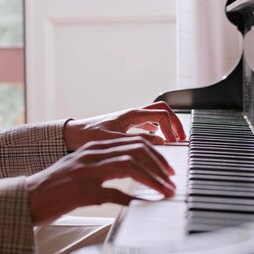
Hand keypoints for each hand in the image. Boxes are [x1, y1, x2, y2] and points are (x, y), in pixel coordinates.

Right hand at [26, 137, 175, 225]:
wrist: (28, 197)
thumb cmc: (56, 187)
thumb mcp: (83, 169)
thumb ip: (106, 167)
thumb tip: (133, 171)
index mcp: (94, 148)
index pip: (133, 142)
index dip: (156, 153)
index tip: (168, 168)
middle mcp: (92, 155)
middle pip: (135, 149)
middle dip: (159, 164)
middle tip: (171, 179)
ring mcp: (86, 172)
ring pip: (129, 165)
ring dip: (152, 179)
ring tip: (164, 191)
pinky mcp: (82, 191)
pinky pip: (113, 192)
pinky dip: (132, 198)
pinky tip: (142, 204)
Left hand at [64, 101, 185, 150]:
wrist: (72, 135)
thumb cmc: (89, 135)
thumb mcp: (114, 140)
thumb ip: (137, 141)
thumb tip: (160, 142)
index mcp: (132, 114)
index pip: (162, 113)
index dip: (173, 126)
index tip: (176, 141)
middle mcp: (132, 114)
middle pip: (162, 111)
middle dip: (175, 123)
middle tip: (181, 139)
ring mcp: (129, 119)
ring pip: (155, 117)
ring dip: (166, 127)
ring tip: (173, 141)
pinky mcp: (125, 126)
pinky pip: (147, 124)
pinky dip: (157, 131)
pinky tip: (157, 142)